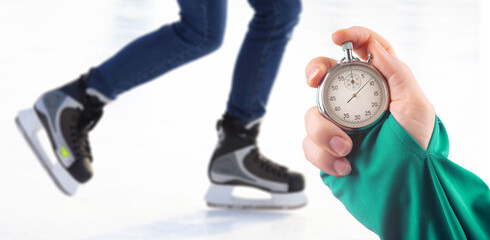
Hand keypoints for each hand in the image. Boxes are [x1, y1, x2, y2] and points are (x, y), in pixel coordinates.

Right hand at [302, 26, 434, 176]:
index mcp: (377, 86)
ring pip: (311, 114)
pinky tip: (344, 165)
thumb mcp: (416, 107)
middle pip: (324, 74)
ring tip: (346, 148)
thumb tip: (374, 49)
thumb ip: (397, 74)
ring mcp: (337, 125)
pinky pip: (309, 145)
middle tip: (314, 81)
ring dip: (324, 131)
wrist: (403, 189)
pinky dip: (324, 156)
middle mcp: (353, 102)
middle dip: (314, 72)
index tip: (337, 38)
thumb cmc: (415, 148)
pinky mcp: (326, 148)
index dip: (350, 37)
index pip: (362, 51)